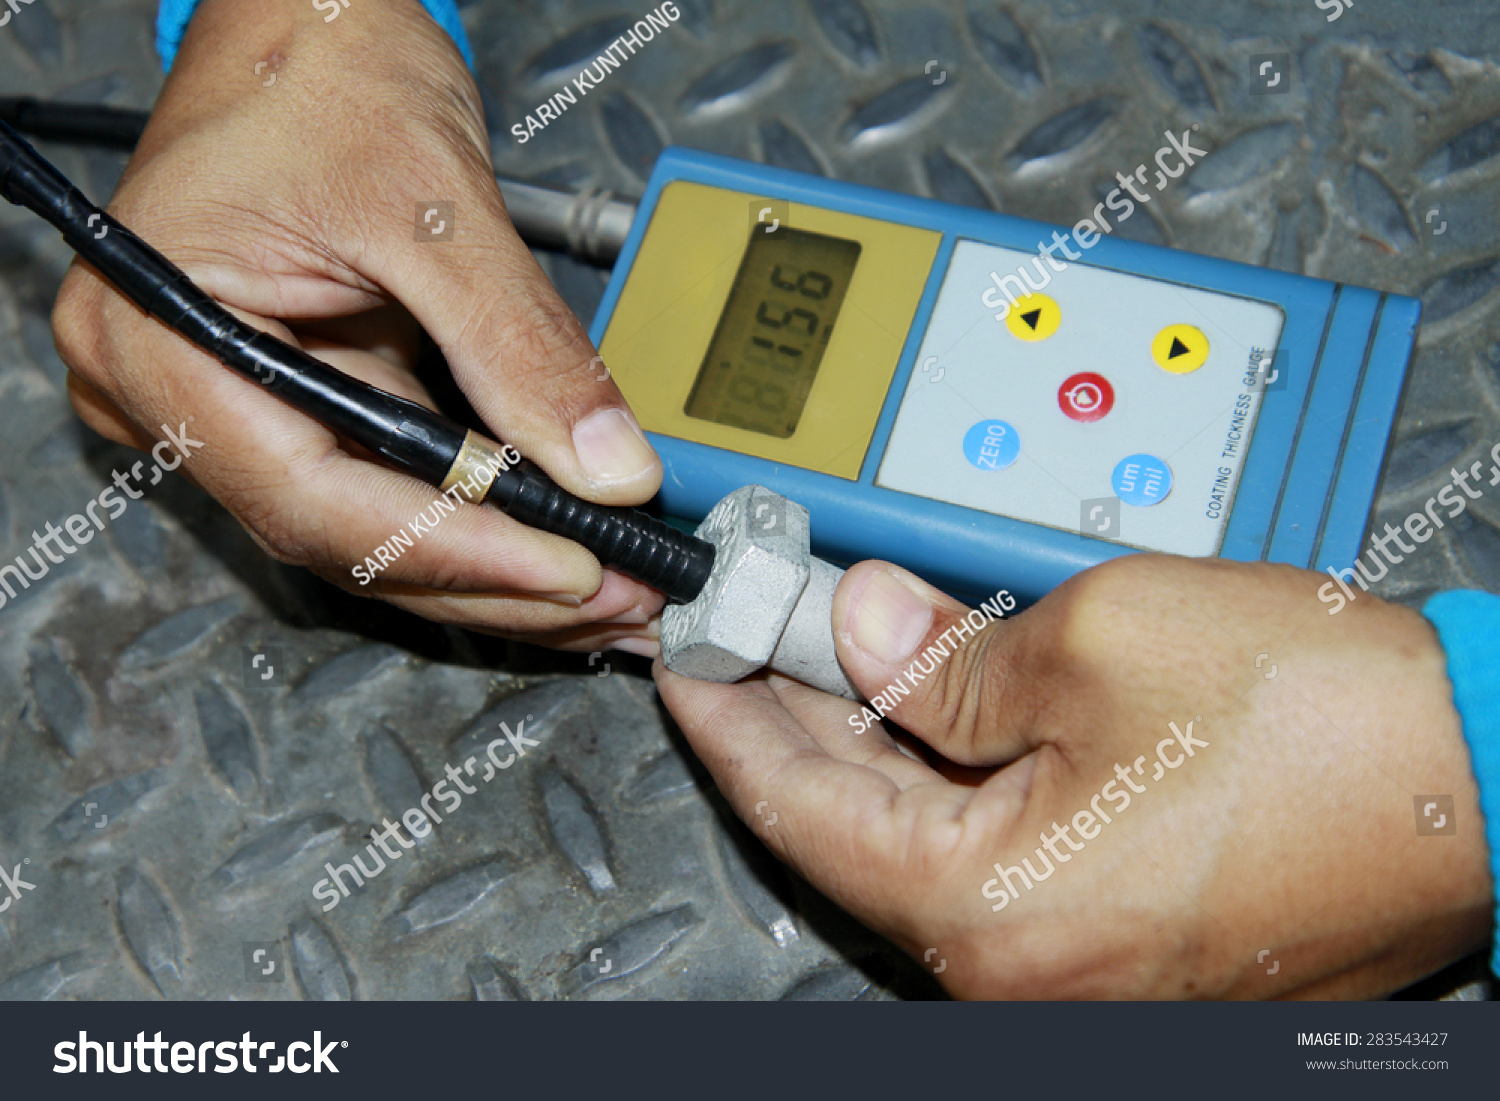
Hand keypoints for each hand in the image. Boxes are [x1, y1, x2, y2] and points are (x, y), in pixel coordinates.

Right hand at [51, 0, 662, 653]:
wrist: (307, 15)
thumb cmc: (321, 66)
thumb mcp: (434, 207)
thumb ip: (521, 348)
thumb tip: (605, 468)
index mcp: (159, 334)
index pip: (313, 496)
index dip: (453, 550)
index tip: (569, 570)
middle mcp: (173, 385)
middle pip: (344, 532)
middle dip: (490, 574)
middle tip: (609, 598)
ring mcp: (231, 397)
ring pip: (371, 523)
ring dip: (492, 560)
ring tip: (602, 581)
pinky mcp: (293, 393)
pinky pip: (388, 478)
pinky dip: (475, 510)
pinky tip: (550, 533)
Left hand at [655, 555, 1493, 997]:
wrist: (1493, 771)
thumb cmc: (1326, 722)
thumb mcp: (1095, 640)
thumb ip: (943, 653)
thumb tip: (862, 626)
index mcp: (992, 915)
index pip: (797, 808)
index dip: (729, 712)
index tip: (691, 650)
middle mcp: (1028, 973)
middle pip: (862, 823)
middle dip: (807, 708)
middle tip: (765, 619)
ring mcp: (1086, 971)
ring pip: (936, 834)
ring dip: (890, 732)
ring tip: (849, 634)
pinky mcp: (1135, 943)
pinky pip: (1009, 850)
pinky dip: (969, 770)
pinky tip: (951, 694)